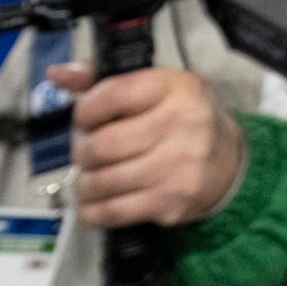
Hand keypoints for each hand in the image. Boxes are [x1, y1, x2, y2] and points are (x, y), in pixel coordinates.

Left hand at [49, 63, 244, 227]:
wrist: (229, 162)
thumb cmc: (184, 119)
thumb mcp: (157, 88)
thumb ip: (107, 80)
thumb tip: (57, 73)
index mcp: (177, 88)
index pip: (113, 95)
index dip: (85, 110)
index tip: (85, 119)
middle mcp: (182, 125)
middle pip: (103, 144)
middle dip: (82, 152)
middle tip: (86, 153)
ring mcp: (178, 168)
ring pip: (103, 181)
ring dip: (84, 183)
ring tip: (89, 178)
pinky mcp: (171, 202)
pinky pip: (114, 212)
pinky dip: (93, 210)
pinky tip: (95, 202)